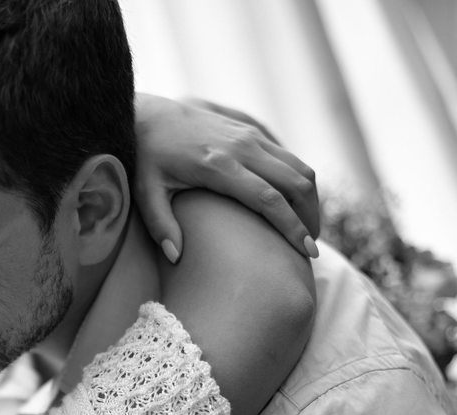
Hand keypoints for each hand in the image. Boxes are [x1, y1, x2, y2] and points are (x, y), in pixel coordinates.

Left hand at [133, 94, 319, 260]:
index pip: (269, 199)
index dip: (292, 226)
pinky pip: (288, 157)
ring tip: (308, 228)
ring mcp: (249, 135)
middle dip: (310, 216)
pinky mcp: (251, 130)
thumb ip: (161, 225)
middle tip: (310, 247)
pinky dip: (299, 181)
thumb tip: (176, 257)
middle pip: (295, 182)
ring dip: (310, 199)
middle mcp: (241, 147)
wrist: (149, 114)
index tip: (305, 251)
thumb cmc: (146, 158)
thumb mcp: (146, 192)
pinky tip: (294, 204)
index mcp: (218, 165)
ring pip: (298, 167)